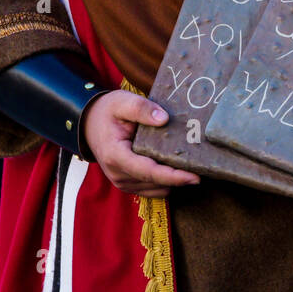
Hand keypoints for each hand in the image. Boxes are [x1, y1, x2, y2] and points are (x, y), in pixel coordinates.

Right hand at [81, 90, 199, 197]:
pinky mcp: (127, 184)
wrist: (90, 123)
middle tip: (203, 167)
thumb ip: (142, 108)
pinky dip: (165, 182)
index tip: (195, 177)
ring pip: (156, 189)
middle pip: (156, 183)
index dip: (173, 176)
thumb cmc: (107, 111)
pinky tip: (176, 168)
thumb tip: (164, 118)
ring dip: (173, 180)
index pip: (149, 172)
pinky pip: (152, 189)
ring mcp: (121, 182)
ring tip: (190, 165)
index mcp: (116, 156)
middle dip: (179, 178)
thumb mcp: (122, 102)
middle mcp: (118, 174)